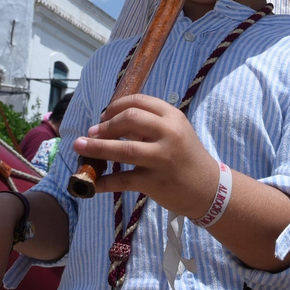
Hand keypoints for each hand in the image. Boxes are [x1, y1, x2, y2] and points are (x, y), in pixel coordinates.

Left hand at [74, 93, 219, 219]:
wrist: (209, 188)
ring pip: (123, 149)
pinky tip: (92, 182)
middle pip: (129, 120)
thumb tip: (112, 123)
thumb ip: (150, 125)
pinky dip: (104, 181)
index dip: (115, 106)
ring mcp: (162, 159)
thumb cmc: (187, 156)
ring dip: (96, 147)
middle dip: (105, 125)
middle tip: (92, 132)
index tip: (103, 115)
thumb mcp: (176, 132)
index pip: (139, 101)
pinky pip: (124, 180)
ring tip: (79, 146)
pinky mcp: (156, 182)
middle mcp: (169, 134)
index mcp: (173, 117)